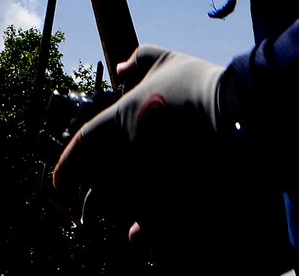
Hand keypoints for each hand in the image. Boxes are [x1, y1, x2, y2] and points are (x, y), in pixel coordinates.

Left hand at [51, 45, 225, 245]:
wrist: (240, 113)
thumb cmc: (201, 85)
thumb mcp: (168, 60)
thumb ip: (141, 59)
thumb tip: (121, 67)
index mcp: (121, 118)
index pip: (83, 143)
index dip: (67, 163)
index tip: (58, 181)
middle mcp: (127, 149)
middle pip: (101, 178)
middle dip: (100, 188)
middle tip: (99, 194)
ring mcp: (148, 176)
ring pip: (123, 203)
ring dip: (124, 212)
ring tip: (130, 224)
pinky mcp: (172, 198)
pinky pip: (148, 223)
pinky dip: (144, 234)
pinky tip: (140, 239)